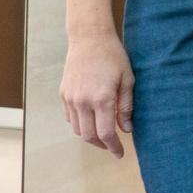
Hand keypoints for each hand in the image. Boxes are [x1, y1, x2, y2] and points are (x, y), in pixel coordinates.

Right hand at [60, 30, 134, 159]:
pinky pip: (71, 117)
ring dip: (90, 136)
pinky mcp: (64, 94)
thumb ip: (126, 106)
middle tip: (112, 146)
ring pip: (78, 129)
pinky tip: (91, 119)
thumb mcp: (127, 79)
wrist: (89, 38)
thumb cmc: (113, 56)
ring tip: (103, 133)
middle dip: (102, 145)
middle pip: (89, 136)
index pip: (105, 134)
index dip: (113, 147)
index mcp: (101, 99)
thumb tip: (126, 129)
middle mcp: (83, 102)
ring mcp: (71, 98)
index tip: (120, 154)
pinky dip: (80, 124)